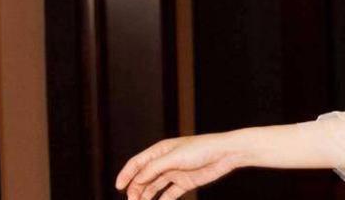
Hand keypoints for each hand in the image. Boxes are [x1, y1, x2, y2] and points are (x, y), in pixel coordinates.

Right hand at [114, 132, 242, 199]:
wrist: (226, 153)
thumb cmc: (201, 149)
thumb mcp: (174, 157)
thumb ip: (155, 167)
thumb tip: (138, 178)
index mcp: (160, 150)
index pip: (137, 162)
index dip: (126, 174)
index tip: (119, 187)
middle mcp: (165, 161)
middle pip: (144, 177)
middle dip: (135, 189)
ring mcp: (174, 173)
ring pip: (154, 187)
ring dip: (146, 196)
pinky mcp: (185, 183)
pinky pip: (169, 194)